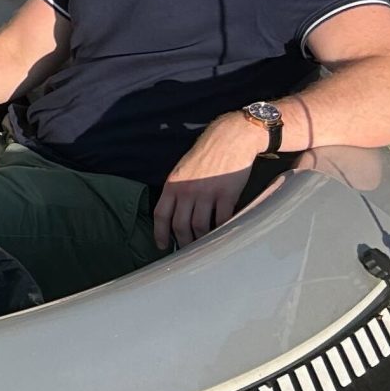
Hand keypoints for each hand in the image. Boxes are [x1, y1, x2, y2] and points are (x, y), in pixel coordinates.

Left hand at [153, 113, 269, 251]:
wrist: (230, 138)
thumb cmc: (205, 154)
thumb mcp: (182, 170)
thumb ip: (177, 190)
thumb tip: (174, 213)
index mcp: (173, 184)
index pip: (161, 214)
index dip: (160, 233)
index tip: (163, 246)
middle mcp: (187, 190)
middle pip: (180, 225)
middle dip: (183, 242)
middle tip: (188, 252)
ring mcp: (207, 193)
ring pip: (200, 226)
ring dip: (202, 240)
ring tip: (204, 247)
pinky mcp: (227, 194)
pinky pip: (222, 219)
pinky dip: (222, 230)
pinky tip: (223, 235)